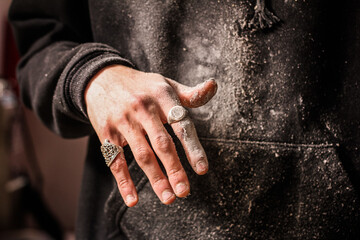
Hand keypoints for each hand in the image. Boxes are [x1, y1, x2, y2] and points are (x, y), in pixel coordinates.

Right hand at [85, 65, 216, 206]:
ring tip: (169, 198)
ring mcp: (123, 121)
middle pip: (161, 143)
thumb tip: (213, 86)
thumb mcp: (165, 84)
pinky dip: (124, 182)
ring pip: (142, 154)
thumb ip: (190, 94)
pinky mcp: (106, 133)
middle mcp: (143, 108)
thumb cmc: (142, 86)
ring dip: (155, 178)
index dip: (192, 148)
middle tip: (184, 191)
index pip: (181, 124)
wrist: (102, 78)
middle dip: (174, 169)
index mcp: (162, 96)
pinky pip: (115, 161)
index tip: (202, 170)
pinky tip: (133, 199)